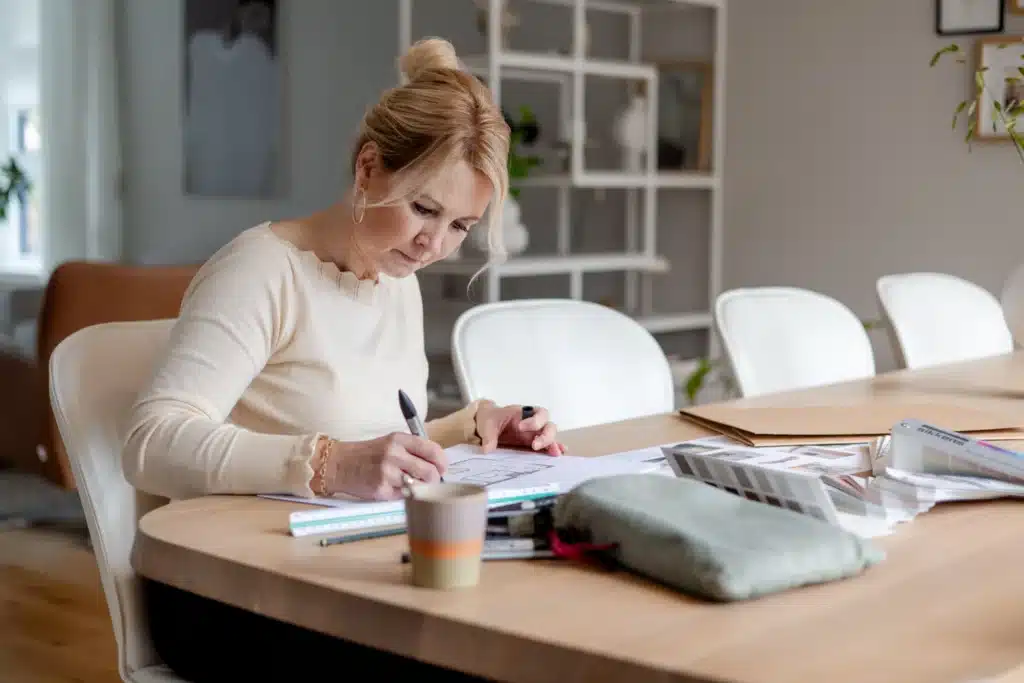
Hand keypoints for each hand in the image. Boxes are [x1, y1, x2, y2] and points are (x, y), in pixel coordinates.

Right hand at [328, 432, 446, 499]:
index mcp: (398, 439)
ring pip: (419, 486)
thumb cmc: (368, 454)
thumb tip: (438, 464)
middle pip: (429, 471)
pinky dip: (404, 494)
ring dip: (419, 487)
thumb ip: (412, 449)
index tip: (442, 468)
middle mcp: (394, 454)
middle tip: (430, 480)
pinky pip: (404, 496)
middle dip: (434, 479)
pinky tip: (394, 488)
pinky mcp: (382, 490)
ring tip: (410, 483)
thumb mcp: (390, 442)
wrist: (340, 464)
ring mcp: (387, 473)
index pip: (431, 450)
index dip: (442, 461)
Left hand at [475, 400, 563, 455]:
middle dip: (546, 436)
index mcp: (525, 414)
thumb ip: (489, 437)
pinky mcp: (533, 445)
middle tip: (535, 446)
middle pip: (549, 426)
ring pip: (550, 438)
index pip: (539, 413)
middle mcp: (534, 424)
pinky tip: (557, 456)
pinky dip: (552, 450)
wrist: (487, 425)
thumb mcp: (487, 425)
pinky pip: (546, 447)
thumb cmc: (490, 420)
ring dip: (552, 445)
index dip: (534, 420)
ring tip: (554, 454)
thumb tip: (487, 450)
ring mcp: (535, 435)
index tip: (520, 427)